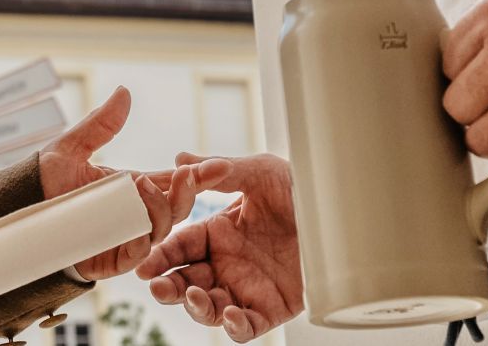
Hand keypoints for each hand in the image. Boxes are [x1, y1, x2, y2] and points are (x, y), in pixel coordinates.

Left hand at [36, 87, 230, 279]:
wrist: (17, 209)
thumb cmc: (44, 180)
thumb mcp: (73, 146)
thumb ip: (101, 124)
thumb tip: (124, 92)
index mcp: (131, 188)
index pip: (173, 182)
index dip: (199, 176)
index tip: (220, 164)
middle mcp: (133, 215)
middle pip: (176, 209)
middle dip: (188, 193)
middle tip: (187, 173)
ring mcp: (123, 238)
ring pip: (160, 231)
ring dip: (161, 210)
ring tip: (142, 185)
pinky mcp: (108, 260)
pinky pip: (136, 255)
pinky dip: (142, 240)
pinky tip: (139, 222)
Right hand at [135, 151, 299, 342]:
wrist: (342, 213)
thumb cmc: (301, 188)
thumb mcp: (259, 173)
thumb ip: (218, 170)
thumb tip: (179, 160)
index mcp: (218, 232)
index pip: (179, 248)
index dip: (161, 257)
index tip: (145, 264)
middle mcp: (227, 262)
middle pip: (186, 282)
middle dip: (168, 288)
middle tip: (158, 287)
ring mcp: (248, 287)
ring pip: (210, 308)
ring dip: (196, 307)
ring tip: (195, 296)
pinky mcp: (273, 309)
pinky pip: (247, 326)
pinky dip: (235, 327)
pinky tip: (231, 314)